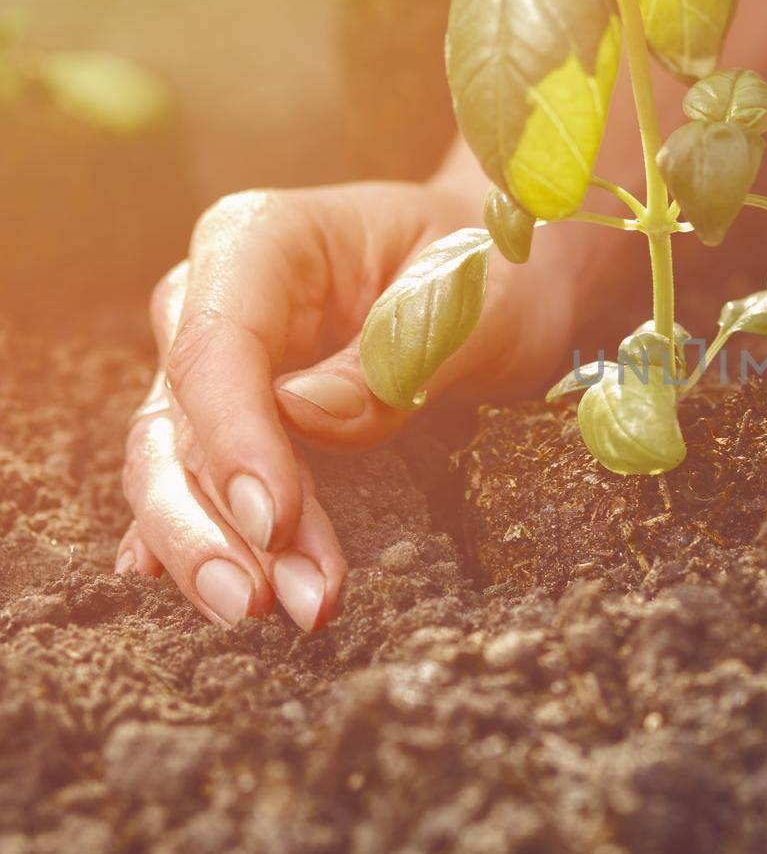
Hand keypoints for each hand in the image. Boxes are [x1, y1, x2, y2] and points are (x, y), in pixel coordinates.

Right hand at [118, 175, 594, 629]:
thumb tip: (305, 414)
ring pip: (176, 468)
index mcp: (258, 242)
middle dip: (214, 523)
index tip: (274, 521)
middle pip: (174, 421)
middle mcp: (212, 299)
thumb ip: (393, 358)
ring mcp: (216, 366)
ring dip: (221, 550)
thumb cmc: (490, 271)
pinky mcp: (233, 420)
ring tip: (283, 611)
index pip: (215, 348)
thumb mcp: (469, 306)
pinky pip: (201, 485)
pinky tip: (211, 592)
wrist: (505, 278)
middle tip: (266, 603)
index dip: (235, 442)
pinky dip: (210, 541)